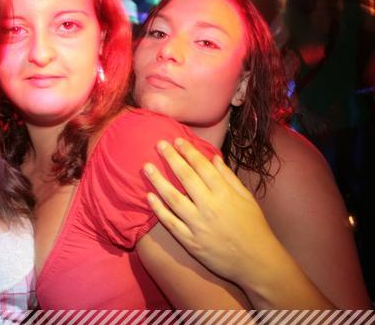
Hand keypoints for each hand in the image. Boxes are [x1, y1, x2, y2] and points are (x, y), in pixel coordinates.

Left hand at [143, 138, 283, 283]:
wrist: (257, 263)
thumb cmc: (254, 228)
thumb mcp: (247, 199)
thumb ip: (229, 178)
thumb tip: (214, 158)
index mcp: (225, 194)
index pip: (202, 167)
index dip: (189, 152)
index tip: (177, 141)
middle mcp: (210, 207)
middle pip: (186, 177)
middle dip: (171, 158)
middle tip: (159, 144)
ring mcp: (198, 225)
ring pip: (173, 198)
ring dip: (158, 181)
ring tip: (146, 167)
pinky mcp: (190, 242)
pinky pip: (170, 222)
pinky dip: (158, 209)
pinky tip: (149, 196)